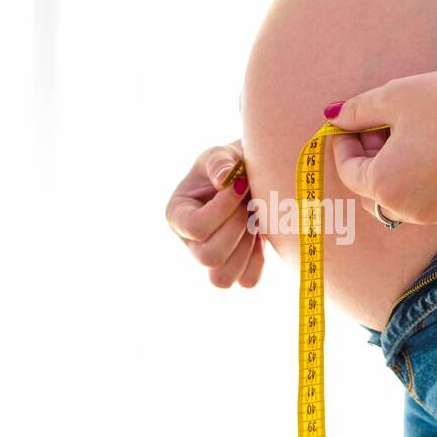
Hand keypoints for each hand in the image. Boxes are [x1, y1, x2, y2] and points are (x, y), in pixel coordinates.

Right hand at [165, 141, 263, 287]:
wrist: (252, 178)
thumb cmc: (230, 166)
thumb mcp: (221, 155)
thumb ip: (220, 161)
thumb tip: (225, 178)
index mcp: (177, 214)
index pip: (195, 227)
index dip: (223, 209)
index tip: (240, 185)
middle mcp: (190, 242)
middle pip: (208, 257)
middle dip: (236, 228)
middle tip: (249, 204)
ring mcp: (212, 259)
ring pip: (222, 278)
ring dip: (246, 248)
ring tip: (254, 222)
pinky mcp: (235, 269)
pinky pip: (247, 281)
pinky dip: (258, 260)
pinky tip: (259, 235)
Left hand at [327, 57, 436, 225]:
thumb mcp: (394, 96)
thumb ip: (356, 111)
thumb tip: (334, 119)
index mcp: (385, 187)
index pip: (348, 172)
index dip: (345, 145)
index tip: (352, 125)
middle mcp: (413, 213)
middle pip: (376, 194)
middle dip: (373, 164)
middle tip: (385, 130)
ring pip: (411, 201)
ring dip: (405, 175)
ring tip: (421, 138)